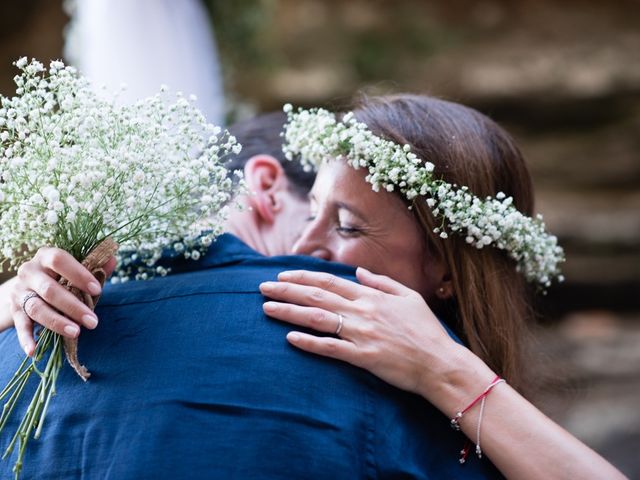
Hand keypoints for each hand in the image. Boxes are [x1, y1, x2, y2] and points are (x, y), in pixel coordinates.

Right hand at [9, 247, 116, 355]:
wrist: (28, 283)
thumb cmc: (61, 274)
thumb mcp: (76, 266)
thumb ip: (95, 264)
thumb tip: (113, 260)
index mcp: (45, 256)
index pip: (59, 260)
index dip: (79, 274)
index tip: (97, 289)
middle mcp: (29, 272)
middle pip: (49, 289)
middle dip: (73, 307)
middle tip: (93, 322)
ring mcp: (20, 291)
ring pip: (36, 308)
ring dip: (56, 322)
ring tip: (76, 332)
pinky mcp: (15, 310)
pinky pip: (20, 325)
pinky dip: (26, 338)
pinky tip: (34, 350)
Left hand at [259, 267, 462, 396]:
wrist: (440, 363)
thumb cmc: (427, 330)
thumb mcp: (409, 297)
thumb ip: (381, 282)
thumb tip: (358, 272)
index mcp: (371, 296)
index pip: (329, 281)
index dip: (303, 276)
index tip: (282, 275)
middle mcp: (362, 311)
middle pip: (316, 296)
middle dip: (287, 290)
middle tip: (262, 288)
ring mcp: (361, 334)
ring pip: (317, 318)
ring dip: (289, 312)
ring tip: (267, 308)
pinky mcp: (363, 357)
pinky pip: (330, 348)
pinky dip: (309, 343)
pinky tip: (289, 338)